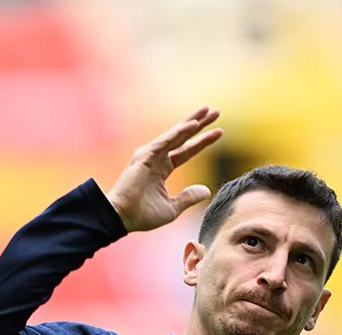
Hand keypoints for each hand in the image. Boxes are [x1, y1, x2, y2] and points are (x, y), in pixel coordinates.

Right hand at [106, 107, 222, 231]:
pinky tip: (193, 124)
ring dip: (191, 122)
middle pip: (182, 138)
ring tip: (207, 110)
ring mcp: (150, 155)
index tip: (219, 132)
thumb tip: (206, 190)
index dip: (202, 142)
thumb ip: (188, 197)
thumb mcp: (172, 208)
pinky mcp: (144, 156)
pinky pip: (165, 141)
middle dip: (199, 124)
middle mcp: (157, 158)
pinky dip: (179, 132)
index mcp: (162, 169)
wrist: (123, 218)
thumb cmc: (142, 215)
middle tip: (215, 112)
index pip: (187, 151)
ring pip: (175, 135)